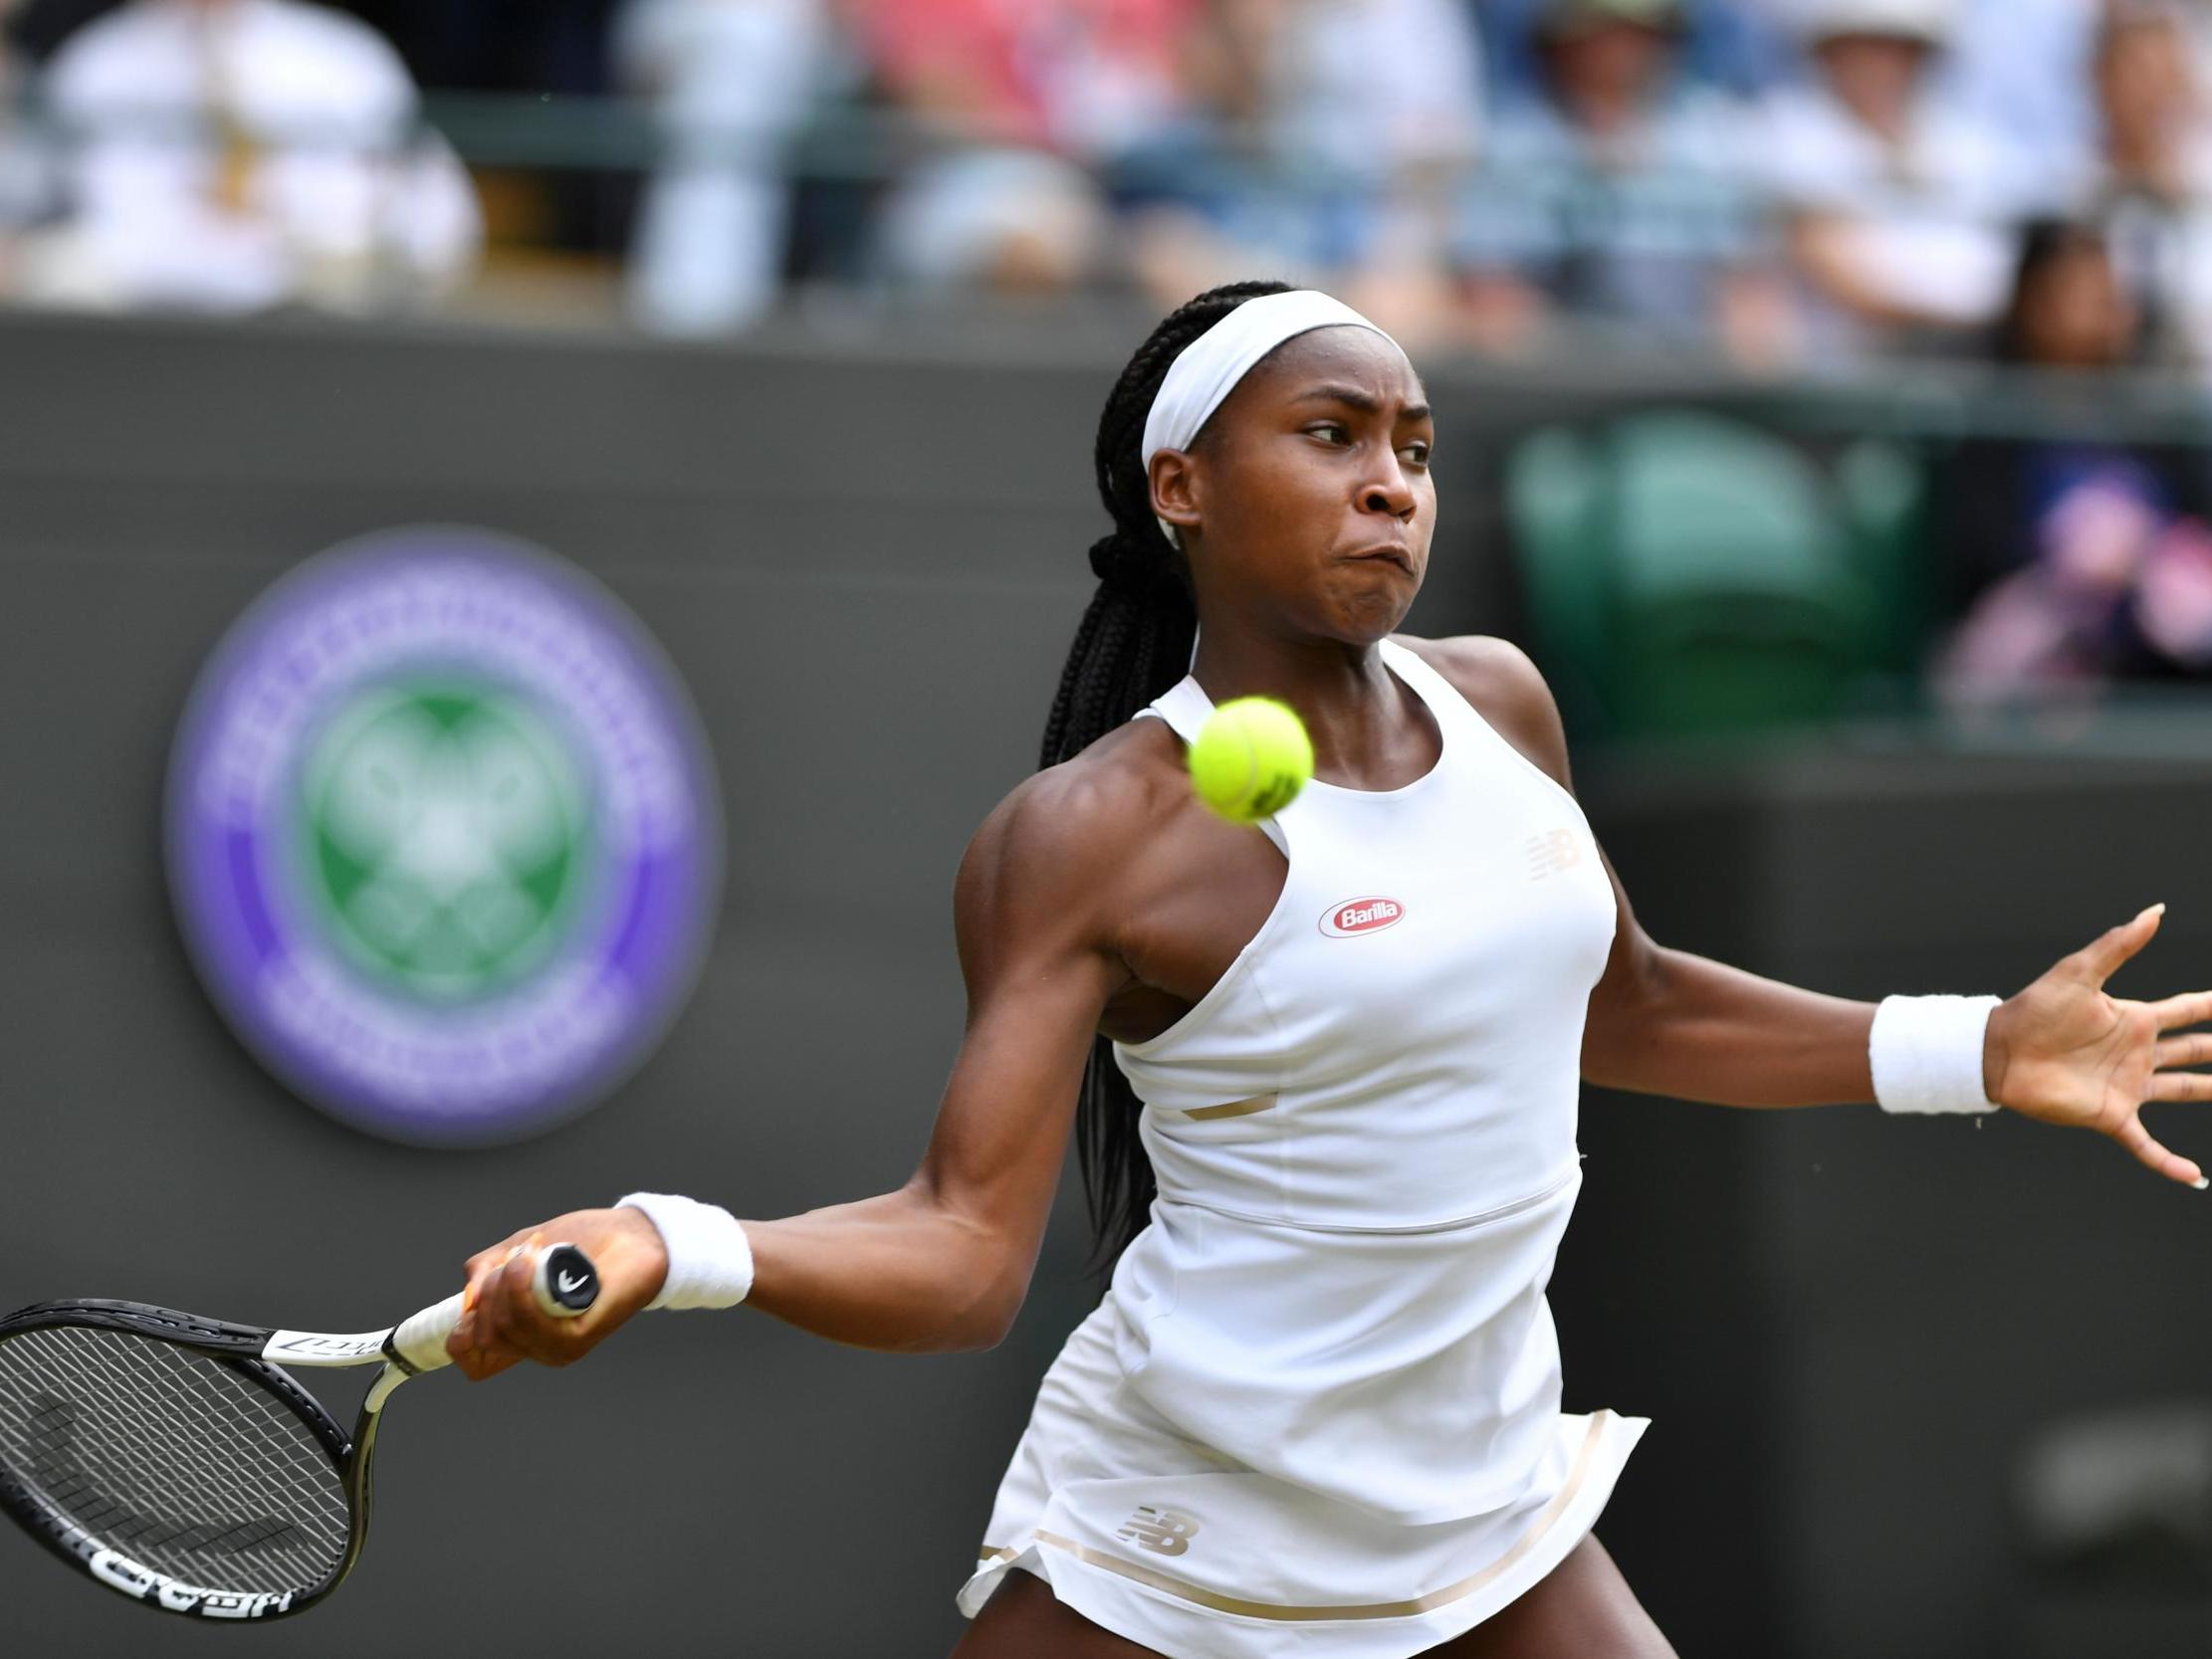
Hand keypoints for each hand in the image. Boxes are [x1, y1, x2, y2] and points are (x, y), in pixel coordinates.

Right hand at [447, 1207, 670, 1380]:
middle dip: (488, 1290)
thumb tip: (467, 1300)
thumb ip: (485, 1273)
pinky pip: (532, 1322)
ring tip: (531, 1252)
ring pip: (503, 1328)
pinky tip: (539, 1259)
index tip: (474, 1297)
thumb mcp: (516, 1251)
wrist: (631, 1233)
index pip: (474, 1363)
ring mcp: (557, 1346)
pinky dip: (526, 1285)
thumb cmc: (581, 1242)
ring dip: (507, 1282)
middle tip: (516, 1257)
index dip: (460, 1337)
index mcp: (521, 1333)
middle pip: (483, 1336)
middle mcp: (537, 1346)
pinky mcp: (579, 1338)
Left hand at [1985, 903, 2211, 1187]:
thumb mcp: (2078, 973)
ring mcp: (2128, 1085)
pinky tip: (2193, 1176)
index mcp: (2135, 1020)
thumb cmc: (2034, 1009)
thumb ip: (2118, 945)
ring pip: (2185, 1091)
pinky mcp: (2111, 1115)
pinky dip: (2168, 1162)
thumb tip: (2154, 912)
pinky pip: (2146, 1144)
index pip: (2189, 1010)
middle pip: (2196, 1051)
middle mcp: (2138, 1053)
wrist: (1997, 1051)